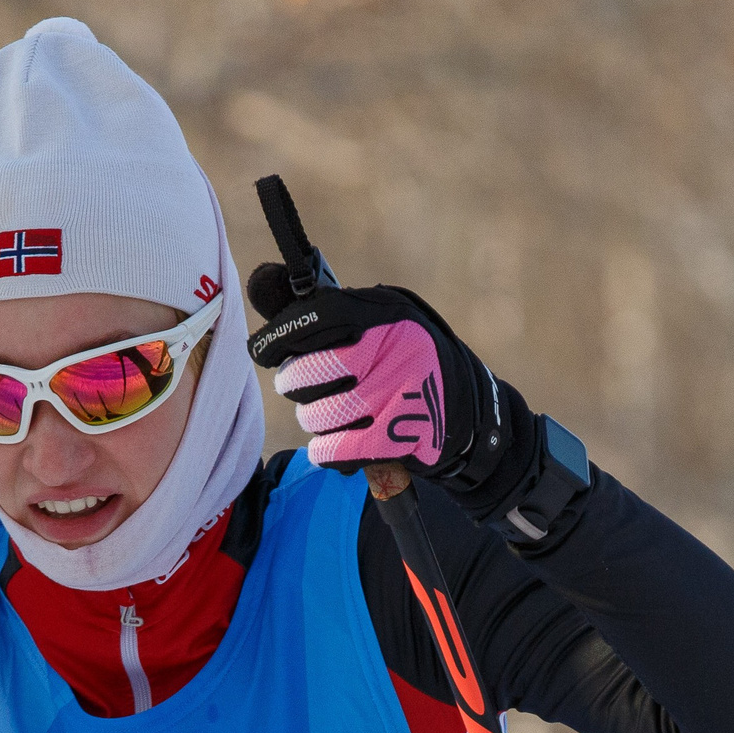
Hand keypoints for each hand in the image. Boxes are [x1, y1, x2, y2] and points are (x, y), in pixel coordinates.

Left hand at [245, 263, 590, 544]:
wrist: (473, 418)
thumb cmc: (409, 363)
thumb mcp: (381, 322)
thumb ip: (323, 308)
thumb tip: (259, 280)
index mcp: (385, 313)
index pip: (313, 317)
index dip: (278, 337)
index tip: (261, 351)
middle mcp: (392, 348)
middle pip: (306, 372)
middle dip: (296, 385)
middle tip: (303, 388)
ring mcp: (397, 394)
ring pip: (316, 415)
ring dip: (313, 421)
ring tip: (328, 415)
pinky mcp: (399, 436)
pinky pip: (334, 449)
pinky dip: (325, 451)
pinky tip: (331, 445)